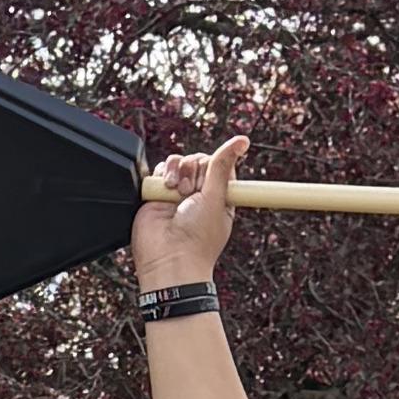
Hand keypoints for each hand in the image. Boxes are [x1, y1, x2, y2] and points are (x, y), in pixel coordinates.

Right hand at [131, 132, 247, 296]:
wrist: (169, 258)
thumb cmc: (198, 239)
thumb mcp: (217, 198)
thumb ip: (222, 166)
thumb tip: (242, 140)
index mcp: (218, 196)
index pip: (218, 163)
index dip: (213, 165)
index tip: (210, 180)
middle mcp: (197, 194)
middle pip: (197, 160)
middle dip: (194, 172)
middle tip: (192, 194)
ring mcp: (176, 193)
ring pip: (178, 161)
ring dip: (179, 173)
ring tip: (177, 194)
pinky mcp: (156, 194)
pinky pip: (159, 170)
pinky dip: (162, 175)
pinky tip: (165, 191)